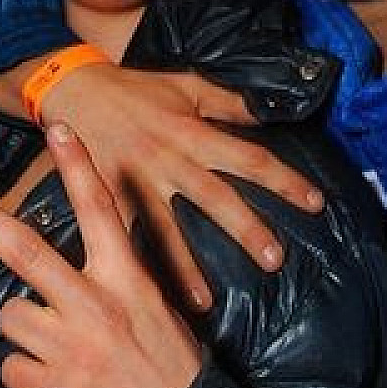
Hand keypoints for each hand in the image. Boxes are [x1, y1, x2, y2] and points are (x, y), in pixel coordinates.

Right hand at [0, 61, 323, 307]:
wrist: (72, 87)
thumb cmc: (135, 88)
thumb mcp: (186, 85)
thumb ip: (228, 103)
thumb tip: (268, 112)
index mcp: (193, 132)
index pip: (249, 158)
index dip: (283, 180)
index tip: (314, 202)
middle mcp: (169, 160)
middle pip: (216, 198)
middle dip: (246, 229)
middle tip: (275, 259)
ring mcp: (136, 183)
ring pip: (166, 229)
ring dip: (186, 267)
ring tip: (205, 302)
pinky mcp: (108, 197)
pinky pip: (125, 236)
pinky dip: (136, 265)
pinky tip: (144, 295)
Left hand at [0, 123, 202, 387]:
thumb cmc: (171, 374)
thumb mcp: (157, 313)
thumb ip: (117, 282)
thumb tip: (85, 256)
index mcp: (128, 281)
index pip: (100, 211)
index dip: (77, 166)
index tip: (58, 125)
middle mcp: (95, 306)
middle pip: (27, 250)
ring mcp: (69, 348)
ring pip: (11, 317)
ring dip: (27, 334)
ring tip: (61, 357)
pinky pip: (11, 368)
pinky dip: (28, 378)